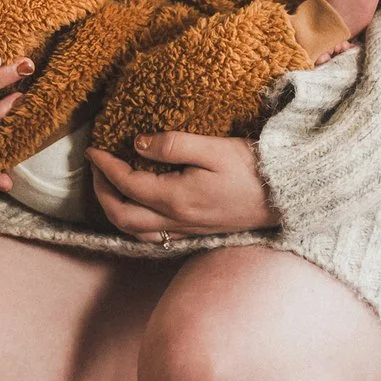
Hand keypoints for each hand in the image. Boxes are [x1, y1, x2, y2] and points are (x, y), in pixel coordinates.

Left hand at [86, 131, 277, 239]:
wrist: (287, 195)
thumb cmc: (254, 168)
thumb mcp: (214, 147)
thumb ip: (173, 144)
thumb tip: (138, 143)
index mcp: (176, 198)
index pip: (126, 184)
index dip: (104, 167)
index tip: (93, 150)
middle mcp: (177, 220)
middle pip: (122, 216)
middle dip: (101, 192)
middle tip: (96, 168)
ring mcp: (187, 230)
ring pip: (135, 232)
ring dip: (115, 210)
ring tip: (109, 188)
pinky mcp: (197, 232)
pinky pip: (154, 237)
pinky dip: (135, 224)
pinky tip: (138, 209)